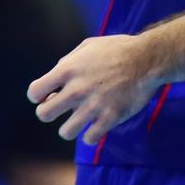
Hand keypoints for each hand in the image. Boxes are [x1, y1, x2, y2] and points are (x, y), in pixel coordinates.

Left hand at [28, 35, 162, 145]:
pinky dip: (91, 135)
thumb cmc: (120, 49)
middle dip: (51, 112)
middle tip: (63, 108)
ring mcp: (93, 105)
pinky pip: (89, 138)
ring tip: (80, 119)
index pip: (34, 92)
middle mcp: (77, 89)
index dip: (39, 96)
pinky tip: (97, 125)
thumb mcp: (90, 45)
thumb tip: (56, 76)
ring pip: (65, 132)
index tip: (49, 95)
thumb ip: (69, 61)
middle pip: (44, 115)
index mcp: (68, 70)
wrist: (150, 58)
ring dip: (71, 126)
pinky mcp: (110, 117)